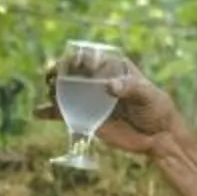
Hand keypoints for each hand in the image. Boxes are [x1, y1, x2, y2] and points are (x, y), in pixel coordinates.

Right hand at [36, 43, 184, 155]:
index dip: (79, 58)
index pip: (90, 57)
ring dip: (52, 90)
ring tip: (49, 93)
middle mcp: (98, 80)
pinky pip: (63, 113)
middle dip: (58, 72)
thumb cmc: (157, 109)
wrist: (158, 137)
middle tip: (52, 77)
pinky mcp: (86, 117)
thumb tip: (108, 87)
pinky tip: (38, 113)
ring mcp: (90, 99)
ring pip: (64, 91)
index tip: (75, 66)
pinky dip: (49, 112)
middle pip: (72, 72)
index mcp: (113, 67)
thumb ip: (129, 88)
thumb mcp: (147, 95)